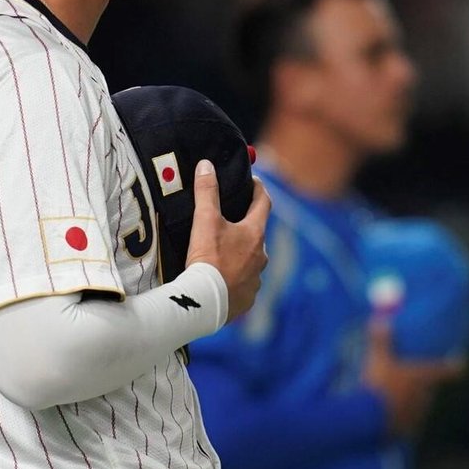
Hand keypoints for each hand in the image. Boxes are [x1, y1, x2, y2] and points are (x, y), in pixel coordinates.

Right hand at [183, 160, 270, 320]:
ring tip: (222, 254)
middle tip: (230, 221)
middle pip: (257, 234)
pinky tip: (221, 279)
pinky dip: (235, 279)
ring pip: (251, 261)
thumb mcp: (205, 221)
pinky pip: (244, 284)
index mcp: (255, 234)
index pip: (264, 203)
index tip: (252, 182)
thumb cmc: (208, 259)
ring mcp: (256, 279)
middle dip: (246, 226)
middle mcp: (261, 256)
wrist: (205, 302)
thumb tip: (207, 165)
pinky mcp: (247, 299)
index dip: (258, 189)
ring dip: (240, 256)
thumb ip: (206, 191)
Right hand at [361, 321, 462, 436]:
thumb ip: (381, 339)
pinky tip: (385, 418)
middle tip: (403, 380)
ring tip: (389, 400)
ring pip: (419, 406)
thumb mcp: (377, 358)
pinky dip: (400, 420)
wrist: (369, 420)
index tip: (463, 362)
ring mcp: (420, 415)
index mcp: (425, 377)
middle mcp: (427, 396)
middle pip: (429, 388)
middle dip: (420, 384)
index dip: (457, 366)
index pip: (449, 370)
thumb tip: (381, 320)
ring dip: (409, 403)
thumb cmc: (378, 385)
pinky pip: (407, 423)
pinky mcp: (409, 431)